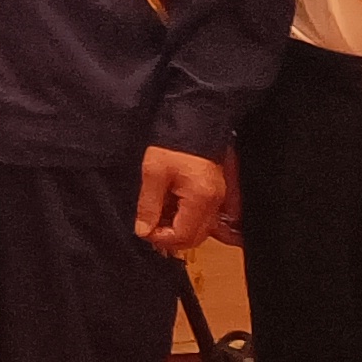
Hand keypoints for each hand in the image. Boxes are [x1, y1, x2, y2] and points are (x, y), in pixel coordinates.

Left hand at [133, 143, 228, 257]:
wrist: (192, 123)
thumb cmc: (172, 145)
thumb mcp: (153, 173)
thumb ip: (148, 205)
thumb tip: (143, 230)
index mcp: (200, 198)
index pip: (183, 235)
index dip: (161, 238)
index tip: (145, 230)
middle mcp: (214, 203)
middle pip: (194, 238)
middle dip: (170, 238)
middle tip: (150, 227)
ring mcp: (218, 200)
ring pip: (200, 231)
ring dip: (178, 230)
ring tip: (158, 216)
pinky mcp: (215, 195)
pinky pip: (203, 219)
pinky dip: (187, 220)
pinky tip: (171, 209)